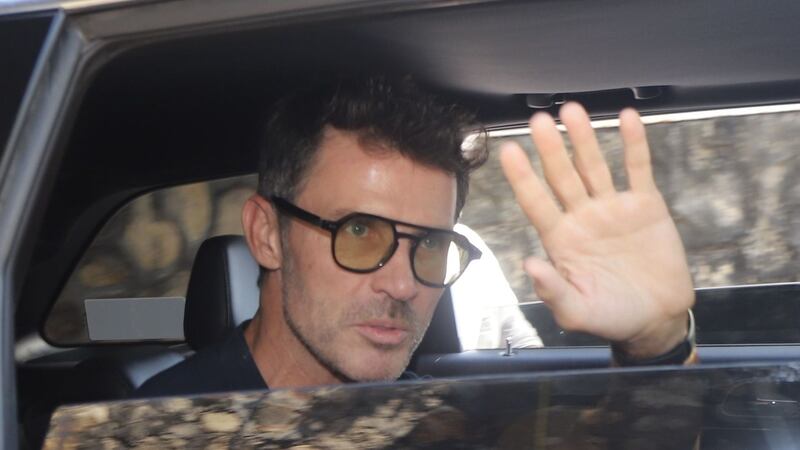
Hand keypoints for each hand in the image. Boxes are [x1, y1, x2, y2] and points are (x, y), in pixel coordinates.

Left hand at [500, 102, 693, 357]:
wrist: (657, 319)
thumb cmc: (611, 317)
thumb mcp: (577, 311)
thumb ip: (553, 291)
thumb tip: (529, 264)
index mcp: (561, 239)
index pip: (536, 202)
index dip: (523, 178)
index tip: (508, 151)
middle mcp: (582, 217)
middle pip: (562, 176)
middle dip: (551, 148)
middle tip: (538, 120)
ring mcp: (613, 208)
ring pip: (595, 166)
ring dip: (583, 139)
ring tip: (572, 110)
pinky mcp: (646, 205)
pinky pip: (638, 169)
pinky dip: (633, 144)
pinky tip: (626, 118)